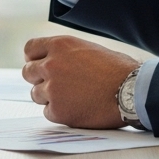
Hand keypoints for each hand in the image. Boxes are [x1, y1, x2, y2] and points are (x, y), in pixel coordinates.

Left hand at [23, 35, 138, 128]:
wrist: (131, 92)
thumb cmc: (119, 70)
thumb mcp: (89, 49)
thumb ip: (67, 54)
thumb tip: (57, 60)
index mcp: (60, 45)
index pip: (30, 49)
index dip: (33, 58)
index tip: (38, 64)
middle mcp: (51, 65)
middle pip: (27, 72)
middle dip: (38, 78)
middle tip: (54, 84)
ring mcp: (52, 89)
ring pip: (36, 94)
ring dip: (49, 97)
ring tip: (72, 98)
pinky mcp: (57, 111)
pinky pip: (48, 112)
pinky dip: (59, 112)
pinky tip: (77, 109)